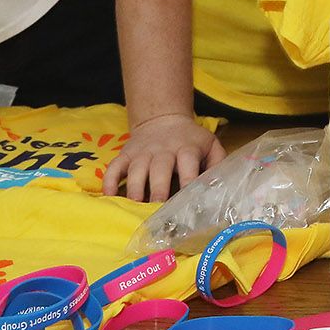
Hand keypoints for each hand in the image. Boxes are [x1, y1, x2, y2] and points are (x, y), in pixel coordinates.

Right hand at [107, 112, 226, 202]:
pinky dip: (109, 182)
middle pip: (159, 168)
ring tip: (135, 208)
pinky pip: (114, 167)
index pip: (188, 163)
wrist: (162, 119)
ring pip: (136, 170)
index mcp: (186, 148)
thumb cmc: (190, 140)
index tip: (188, 200)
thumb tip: (220, 186)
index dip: (189, 180)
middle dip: (158, 189)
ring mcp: (142, 152)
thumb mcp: (210, 145)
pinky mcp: (125, 155)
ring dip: (135, 189)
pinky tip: (109, 197)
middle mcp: (163, 150)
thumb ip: (218, 163)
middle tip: (157, 210)